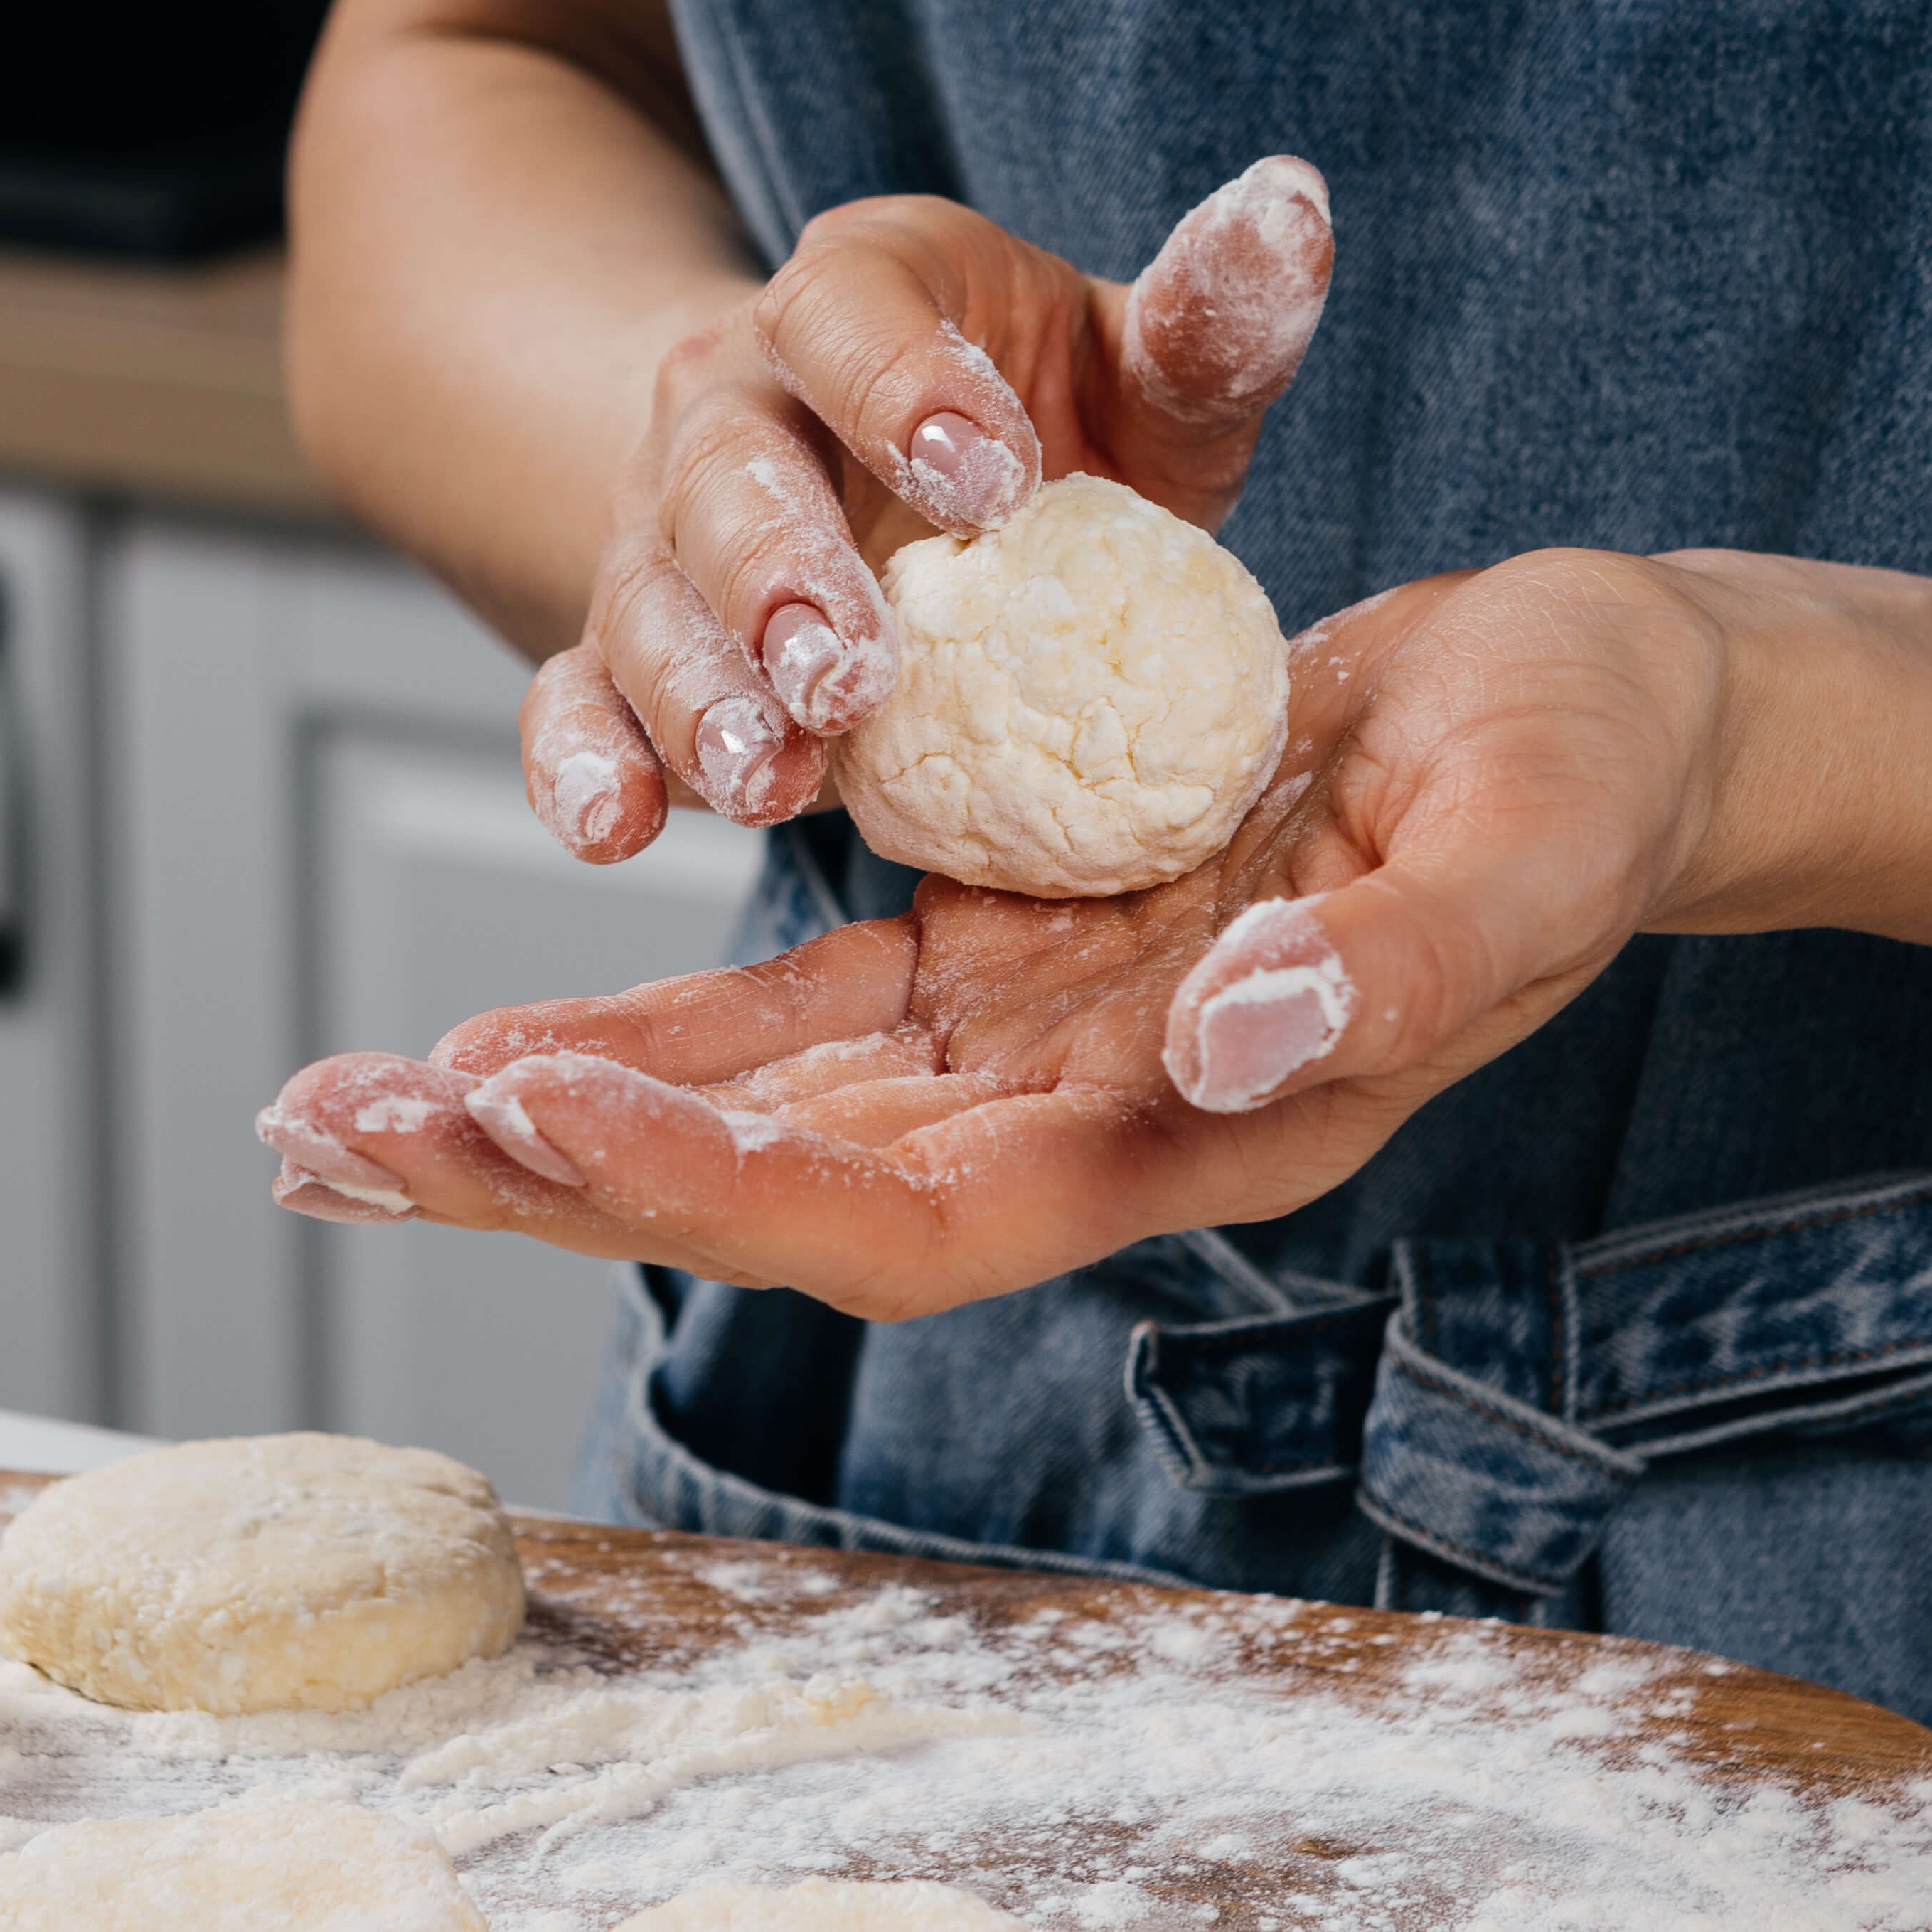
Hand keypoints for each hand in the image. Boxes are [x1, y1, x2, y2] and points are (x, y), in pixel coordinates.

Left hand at [267, 551, 1732, 1315]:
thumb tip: (1215, 1051)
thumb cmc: (1591, 774)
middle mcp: (1081, 1123)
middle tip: (324, 1131)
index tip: (528, 1112)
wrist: (1607, 716)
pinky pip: (795, 1021)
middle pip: (772, 1192)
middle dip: (547, 1170)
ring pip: (750, 1118)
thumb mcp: (1526, 846)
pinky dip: (646, 1031)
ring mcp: (1031, 1047)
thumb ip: (1385, 974)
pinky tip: (500, 1037)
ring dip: (548, 1120)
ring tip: (340, 1108)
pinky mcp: (1006, 949)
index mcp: (1190, 1135)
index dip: (711, 1183)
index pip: (905, 1215)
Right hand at [519, 158, 1337, 859]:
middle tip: (848, 668)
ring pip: (647, 602)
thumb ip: (1211, 321)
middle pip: (727, 471)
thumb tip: (1293, 204)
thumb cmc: (1051, 435)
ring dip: (699, 694)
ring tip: (769, 779)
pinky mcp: (630, 655)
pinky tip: (615, 828)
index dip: (904, 386)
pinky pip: (575, 702)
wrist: (905, 501)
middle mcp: (735, 403)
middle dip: (777, 574)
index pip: (849, 311)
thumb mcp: (1144, 377)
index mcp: (857, 299)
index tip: (993, 480)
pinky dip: (580, 766)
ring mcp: (664, 536)